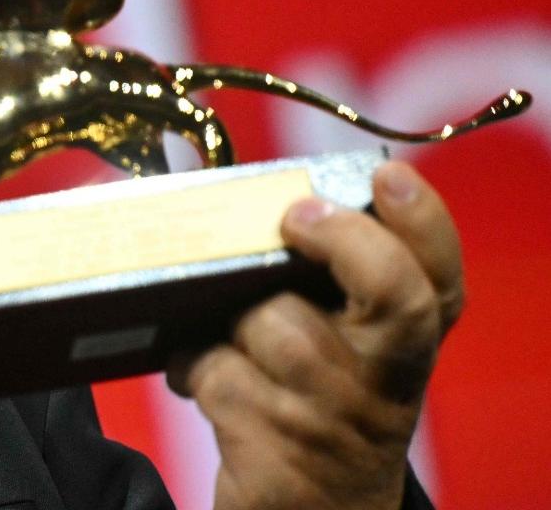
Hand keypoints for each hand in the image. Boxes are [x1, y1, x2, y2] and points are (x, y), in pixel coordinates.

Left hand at [170, 161, 463, 509]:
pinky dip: (192, 365)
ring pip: (276, 326)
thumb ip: (311, 277)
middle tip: (295, 216)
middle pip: (395, 293)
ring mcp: (338, 419)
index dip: (422, 220)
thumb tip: (218, 186)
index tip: (383, 178)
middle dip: (345, 240)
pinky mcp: (281, 454)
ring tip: (217, 334)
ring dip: (229, 321)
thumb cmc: (313, 401)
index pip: (441, 274)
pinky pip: (218, 375)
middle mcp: (388, 379)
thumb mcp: (337, 344)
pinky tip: (196, 375)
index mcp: (410, 341)